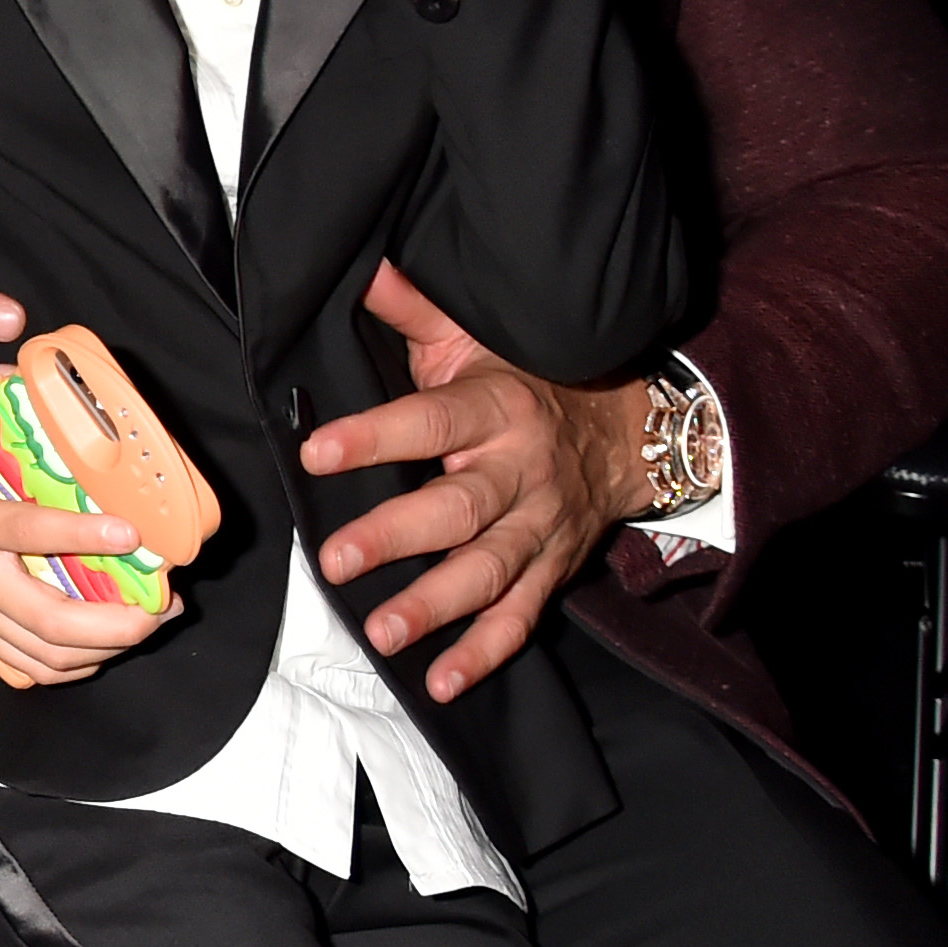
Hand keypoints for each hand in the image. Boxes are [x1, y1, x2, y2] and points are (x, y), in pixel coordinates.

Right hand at [0, 356, 175, 687]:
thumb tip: (6, 367)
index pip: (23, 533)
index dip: (78, 536)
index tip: (129, 533)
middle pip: (47, 620)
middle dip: (114, 623)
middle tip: (161, 604)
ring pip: (45, 654)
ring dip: (105, 648)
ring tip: (148, 623)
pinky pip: (26, 666)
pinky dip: (71, 666)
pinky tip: (104, 646)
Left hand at [297, 262, 648, 700]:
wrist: (631, 428)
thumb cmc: (527, 380)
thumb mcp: (476, 339)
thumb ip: (415, 311)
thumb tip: (360, 265)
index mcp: (495, 409)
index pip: (429, 421)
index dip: (374, 437)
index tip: (316, 452)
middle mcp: (521, 472)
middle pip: (459, 509)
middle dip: (397, 537)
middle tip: (337, 561)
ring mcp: (541, 527)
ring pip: (490, 572)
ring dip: (437, 607)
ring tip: (384, 633)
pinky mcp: (554, 568)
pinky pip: (523, 617)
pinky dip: (486, 653)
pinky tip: (443, 682)